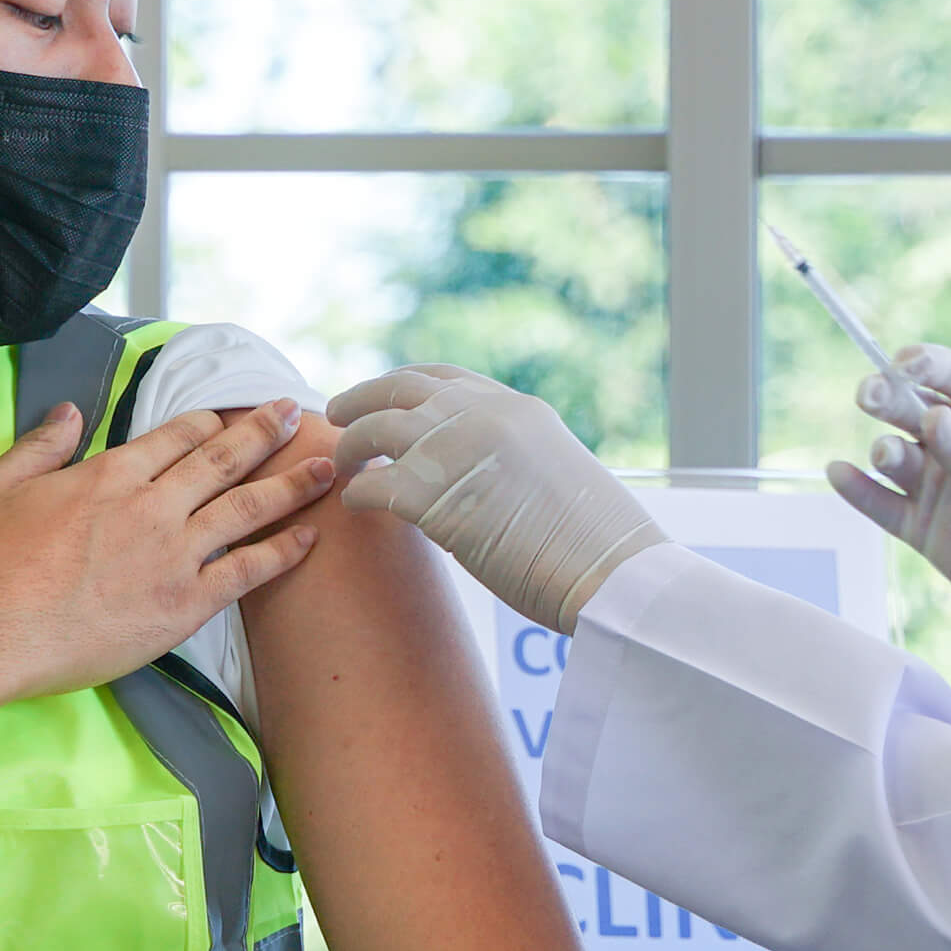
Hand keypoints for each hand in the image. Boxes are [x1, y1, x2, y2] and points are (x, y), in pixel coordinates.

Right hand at [0, 397, 333, 704]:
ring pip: (248, 507)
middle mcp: (152, 505)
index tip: (230, 418)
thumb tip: (71, 411)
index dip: (208, 424)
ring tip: (329, 466)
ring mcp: (173, 553)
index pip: (176, 436)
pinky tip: (310, 537)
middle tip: (296, 413)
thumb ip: (41, 445)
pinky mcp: (185, 603)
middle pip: (223, 459)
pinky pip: (248, 571)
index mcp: (111, 473)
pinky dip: (283, 551)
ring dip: (292, 483)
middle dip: (265, 432)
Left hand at [328, 364, 665, 632]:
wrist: (613, 574)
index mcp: (515, 407)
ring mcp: (454, 448)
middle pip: (397, 389)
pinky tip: (356, 505)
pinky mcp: (431, 495)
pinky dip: (356, 493)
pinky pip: (371, 485)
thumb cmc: (597, 545)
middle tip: (337, 414)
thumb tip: (482, 476)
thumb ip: (512, 457)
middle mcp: (481, 414)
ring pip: (374, 428)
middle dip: (361, 399)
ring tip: (342, 463)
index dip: (402, 384)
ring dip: (350, 445)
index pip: (441, 377)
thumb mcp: (556, 471)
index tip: (383, 397)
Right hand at [826, 344, 950, 672]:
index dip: (931, 365)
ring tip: (889, 457)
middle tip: (871, 395)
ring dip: (884, 450)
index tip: (903, 363)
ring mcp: (947, 494)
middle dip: (890, 397)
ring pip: (897, 458)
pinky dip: (859, 492)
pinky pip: (884, 507)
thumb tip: (932, 418)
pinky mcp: (930, 535)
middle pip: (917, 411)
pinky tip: (839, 474)